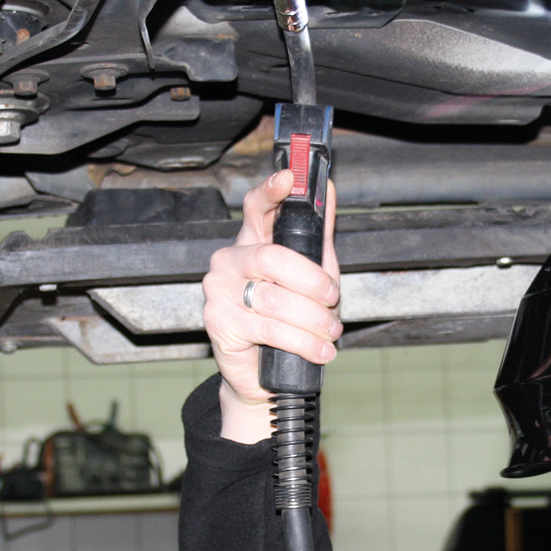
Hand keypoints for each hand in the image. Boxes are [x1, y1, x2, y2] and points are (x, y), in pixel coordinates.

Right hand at [201, 170, 342, 441]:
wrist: (263, 373)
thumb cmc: (289, 317)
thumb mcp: (313, 274)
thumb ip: (318, 236)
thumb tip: (330, 191)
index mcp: (252, 241)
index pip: (257, 207)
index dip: (272, 191)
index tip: (290, 178)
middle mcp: (229, 261)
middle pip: (272, 257)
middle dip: (311, 280)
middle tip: (332, 298)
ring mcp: (219, 292)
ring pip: (275, 299)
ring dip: (313, 319)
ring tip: (330, 332)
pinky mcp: (218, 324)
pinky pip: (270, 329)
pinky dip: (303, 342)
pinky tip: (320, 350)